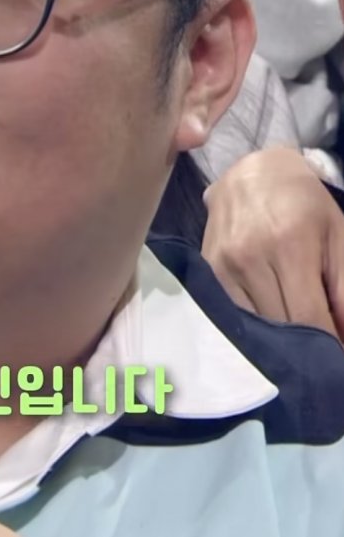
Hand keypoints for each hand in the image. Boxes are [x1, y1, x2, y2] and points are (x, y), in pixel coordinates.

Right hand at [202, 147, 343, 340]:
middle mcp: (250, 257)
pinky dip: (253, 326)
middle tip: (321, 356)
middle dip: (305, 349)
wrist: (252, 173)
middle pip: (281, 327)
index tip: (337, 363)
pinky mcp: (207, 269)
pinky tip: (268, 326)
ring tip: (295, 343)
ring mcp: (223, 265)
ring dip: (277, 342)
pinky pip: (232, 313)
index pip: (310, 319)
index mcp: (290, 246)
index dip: (328, 348)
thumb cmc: (304, 203)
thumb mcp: (338, 235)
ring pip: (254, 326)